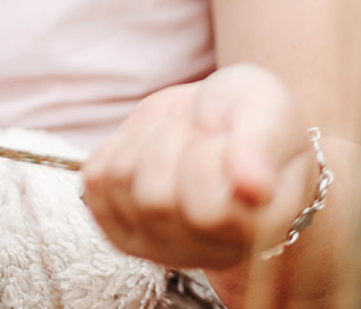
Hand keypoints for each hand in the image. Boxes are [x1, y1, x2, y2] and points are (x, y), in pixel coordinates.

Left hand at [82, 65, 317, 268]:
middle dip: (171, 141)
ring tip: (175, 138)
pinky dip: (116, 148)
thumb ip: (261, 144)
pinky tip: (146, 147)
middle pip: (154, 198)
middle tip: (197, 133)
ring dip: (144, 141)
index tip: (222, 136)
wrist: (221, 114)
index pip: (205, 211)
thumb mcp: (267, 110)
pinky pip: (94, 180)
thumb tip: (253, 185)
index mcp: (253, 233)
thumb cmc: (249, 115)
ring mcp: (159, 243)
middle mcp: (206, 251)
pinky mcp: (121, 225)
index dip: (205, 157)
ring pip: (121, 184)